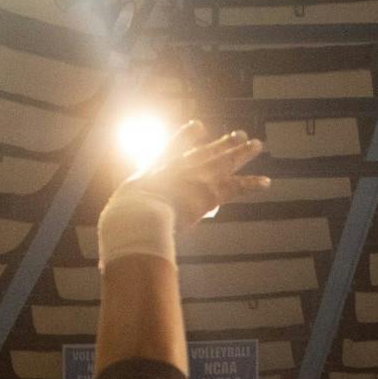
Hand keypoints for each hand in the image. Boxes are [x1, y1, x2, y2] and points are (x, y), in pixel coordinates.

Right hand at [115, 122, 269, 230]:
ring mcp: (196, 175)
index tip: (198, 126)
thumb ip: (124, 227)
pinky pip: (237, 186)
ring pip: (225, 159)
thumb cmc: (127, 216)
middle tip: (237, 133)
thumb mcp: (123, 215)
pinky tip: (267, 182)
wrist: (141, 210)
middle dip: (222, 142)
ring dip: (242, 152)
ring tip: (257, 144)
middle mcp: (180, 166)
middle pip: (206, 150)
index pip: (174, 146)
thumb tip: (111, 252)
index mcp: (158, 168)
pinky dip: (253, 184)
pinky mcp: (211, 191)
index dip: (187, 136)